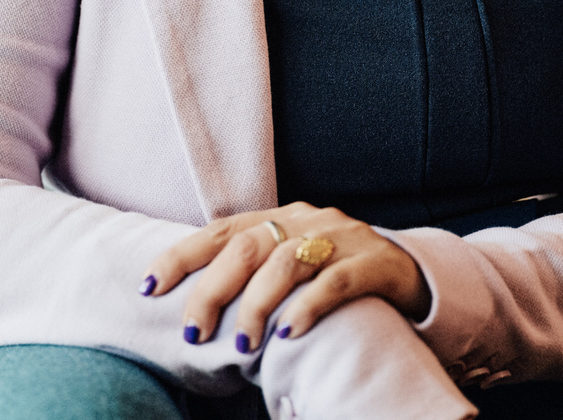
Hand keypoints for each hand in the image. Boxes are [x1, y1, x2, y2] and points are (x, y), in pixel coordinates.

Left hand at [142, 202, 429, 354]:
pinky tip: (290, 333)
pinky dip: (308, 306)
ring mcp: (341, 238)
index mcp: (280, 218)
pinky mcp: (373, 262)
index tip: (150, 286)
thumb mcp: (294, 266)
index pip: (221, 230)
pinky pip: (336, 281)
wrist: (412, 272)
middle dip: (213, 287)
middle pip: (248, 244)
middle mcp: (306, 220)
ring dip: (258, 303)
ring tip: (243, 343)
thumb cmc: (337, 274)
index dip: (182, 255)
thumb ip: (254, 273)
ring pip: (287, 260)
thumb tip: (196, 306)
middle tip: (194, 329)